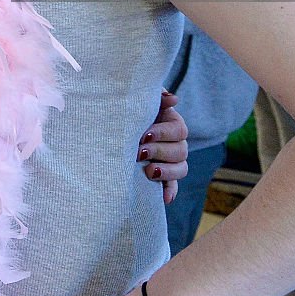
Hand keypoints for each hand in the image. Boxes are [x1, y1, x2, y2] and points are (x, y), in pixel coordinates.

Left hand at [139, 89, 187, 203]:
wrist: (113, 120)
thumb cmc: (129, 105)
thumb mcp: (140, 97)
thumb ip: (156, 97)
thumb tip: (174, 99)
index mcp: (172, 122)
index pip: (179, 130)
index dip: (163, 134)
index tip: (144, 135)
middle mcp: (176, 142)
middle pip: (181, 151)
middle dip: (159, 152)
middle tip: (139, 152)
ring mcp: (171, 160)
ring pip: (181, 169)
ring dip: (166, 171)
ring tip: (148, 170)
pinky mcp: (163, 176)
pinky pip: (172, 186)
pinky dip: (170, 191)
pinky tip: (164, 199)